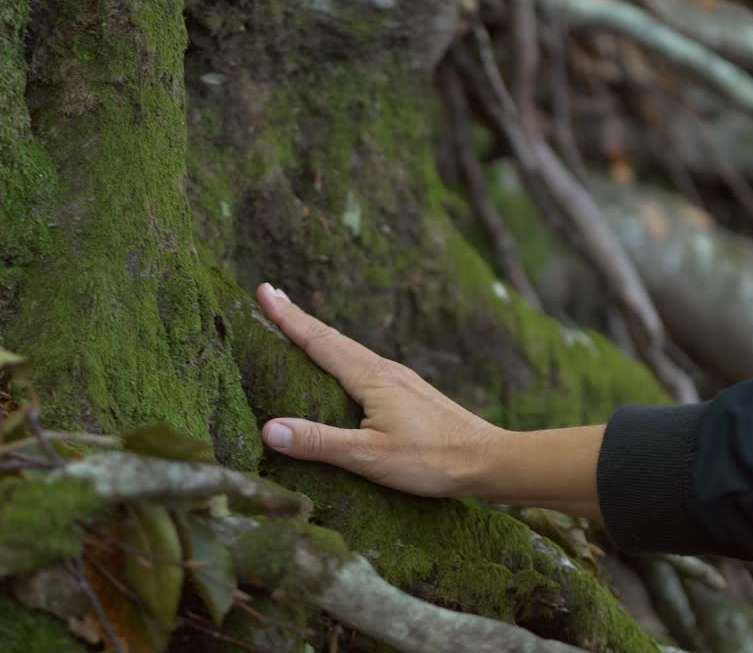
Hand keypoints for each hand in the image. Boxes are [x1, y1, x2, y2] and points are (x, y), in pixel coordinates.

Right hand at [255, 283, 504, 497]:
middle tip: (271, 296)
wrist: (490, 461)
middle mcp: (384, 370)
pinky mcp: (410, 393)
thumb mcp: (369, 457)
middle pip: (332, 338)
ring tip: (298, 326)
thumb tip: (269, 428)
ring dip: (320, 335)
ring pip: (349, 350)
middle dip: (299, 318)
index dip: (289, 318)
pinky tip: (343, 367)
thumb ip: (319, 442)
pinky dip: (341, 355)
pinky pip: (364, 364)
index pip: (319, 341)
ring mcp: (400, 380)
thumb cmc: (432, 460)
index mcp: (371, 377)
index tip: (263, 291)